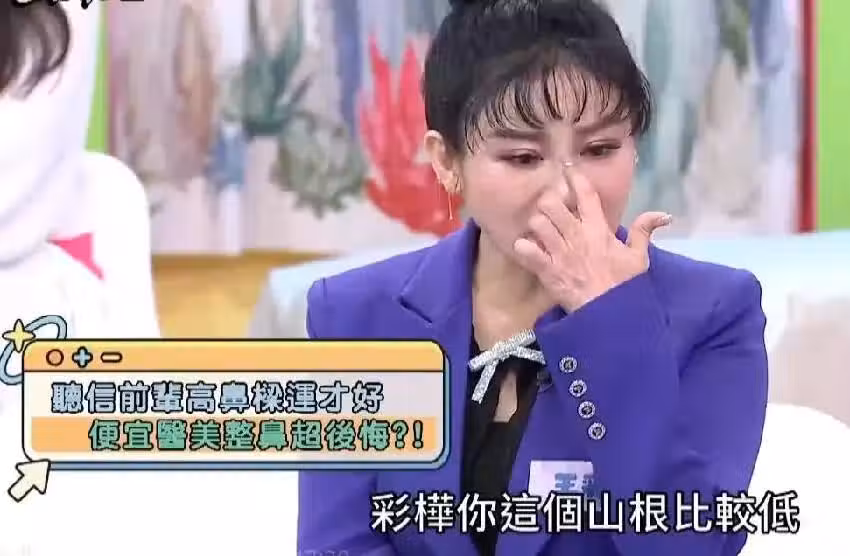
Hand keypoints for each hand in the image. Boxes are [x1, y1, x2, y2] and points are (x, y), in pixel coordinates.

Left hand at [513, 164, 671, 312]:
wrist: (611, 315)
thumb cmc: (625, 286)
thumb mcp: (639, 257)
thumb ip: (645, 231)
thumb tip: (664, 215)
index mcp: (599, 229)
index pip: (585, 194)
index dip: (574, 178)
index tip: (567, 170)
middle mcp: (577, 236)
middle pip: (552, 203)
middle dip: (548, 202)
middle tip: (551, 208)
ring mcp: (560, 253)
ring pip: (537, 223)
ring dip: (536, 224)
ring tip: (540, 229)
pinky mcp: (547, 270)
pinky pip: (526, 251)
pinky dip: (523, 247)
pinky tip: (528, 249)